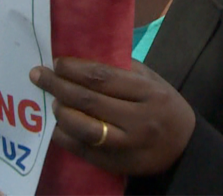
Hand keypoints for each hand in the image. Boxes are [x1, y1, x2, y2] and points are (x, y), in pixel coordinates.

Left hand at [30, 58, 195, 175]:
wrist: (184, 149)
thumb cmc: (165, 107)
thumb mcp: (153, 82)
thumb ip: (125, 71)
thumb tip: (85, 59)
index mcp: (149, 93)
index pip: (104, 78)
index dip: (76, 69)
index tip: (58, 62)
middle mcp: (139, 119)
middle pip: (90, 101)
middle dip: (59, 86)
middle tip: (39, 75)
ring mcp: (128, 145)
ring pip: (85, 128)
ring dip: (62, 112)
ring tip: (52, 101)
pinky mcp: (117, 163)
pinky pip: (84, 150)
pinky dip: (66, 137)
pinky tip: (57, 126)